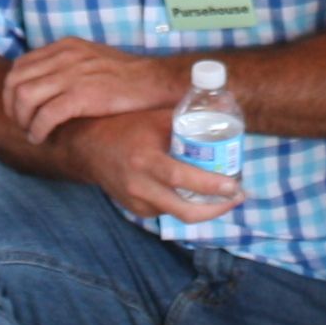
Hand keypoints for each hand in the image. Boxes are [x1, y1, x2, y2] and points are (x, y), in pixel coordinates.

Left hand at [1, 40, 185, 145]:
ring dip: (22, 120)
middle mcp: (64, 57)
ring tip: (32, 133)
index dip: (12, 90)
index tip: (19, 108)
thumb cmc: (126, 75)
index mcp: (64, 47)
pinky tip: (41, 138)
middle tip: (21, 124)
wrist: (154, 81)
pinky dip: (37, 130)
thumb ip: (66, 65)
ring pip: (25, 98)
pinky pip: (45, 115)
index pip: (20, 65)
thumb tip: (44, 84)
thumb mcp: (90, 58)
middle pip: (15, 81)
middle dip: (12, 107)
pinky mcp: (81, 96)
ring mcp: (72, 76)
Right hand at [52, 107, 243, 228]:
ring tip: (224, 195)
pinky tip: (198, 194)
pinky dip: (184, 205)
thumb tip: (222, 110)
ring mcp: (136, 201)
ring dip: (204, 209)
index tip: (235, 186)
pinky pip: (166, 211)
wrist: (88, 146)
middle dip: (216, 209)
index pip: (182, 178)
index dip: (211, 186)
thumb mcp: (155, 118)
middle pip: (184, 210)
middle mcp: (139, 185)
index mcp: (145, 159)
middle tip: (237, 197)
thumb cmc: (126, 126)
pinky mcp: (135, 210)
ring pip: (178, 214)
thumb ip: (185, 118)